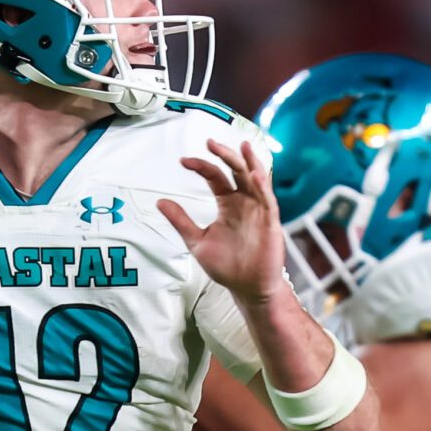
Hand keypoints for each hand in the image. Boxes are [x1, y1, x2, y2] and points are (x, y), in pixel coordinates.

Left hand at [160, 139, 287, 304]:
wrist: (247, 288)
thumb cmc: (227, 267)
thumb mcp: (197, 241)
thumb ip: (181, 221)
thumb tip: (160, 202)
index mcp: (228, 203)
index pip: (215, 176)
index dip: (201, 166)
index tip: (184, 161)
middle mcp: (244, 201)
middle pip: (236, 170)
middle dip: (225, 155)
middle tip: (210, 142)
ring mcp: (258, 209)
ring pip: (256, 178)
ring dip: (250, 162)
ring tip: (243, 145)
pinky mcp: (270, 221)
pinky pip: (268, 199)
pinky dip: (263, 186)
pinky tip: (255, 174)